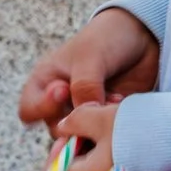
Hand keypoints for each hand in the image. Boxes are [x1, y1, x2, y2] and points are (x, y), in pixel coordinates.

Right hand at [19, 6, 159, 135]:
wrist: (141, 34)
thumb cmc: (105, 39)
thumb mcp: (90, 57)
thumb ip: (84, 87)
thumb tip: (83, 119)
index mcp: (46, 82)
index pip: (29, 111)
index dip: (43, 108)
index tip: (64, 91)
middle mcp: (62, 102)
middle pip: (57, 130)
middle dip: (76, 122)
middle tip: (95, 105)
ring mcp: (85, 112)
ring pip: (81, 136)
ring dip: (97, 125)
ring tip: (113, 101)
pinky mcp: (106, 119)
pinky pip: (104, 134)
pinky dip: (113, 126)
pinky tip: (122, 105)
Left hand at [51, 100, 142, 170]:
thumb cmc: (141, 129)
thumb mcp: (100, 117)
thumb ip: (75, 123)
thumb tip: (63, 127)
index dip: (55, 158)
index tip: (66, 136)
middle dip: (77, 156)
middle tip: (87, 131)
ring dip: (96, 159)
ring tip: (109, 132)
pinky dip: (114, 165)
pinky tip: (125, 143)